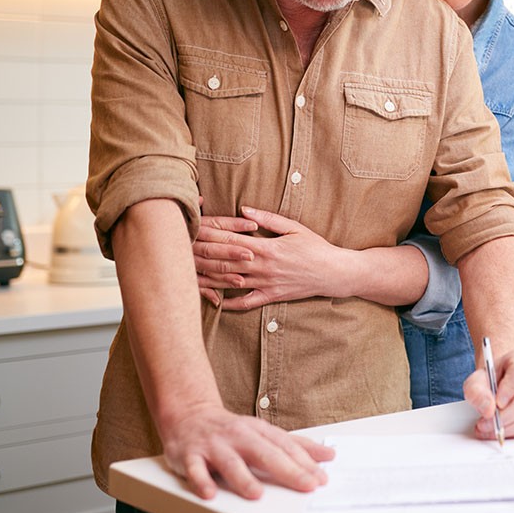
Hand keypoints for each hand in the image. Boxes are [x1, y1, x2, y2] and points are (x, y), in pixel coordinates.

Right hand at [159, 400, 333, 499]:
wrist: (190, 415)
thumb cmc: (233, 430)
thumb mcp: (264, 432)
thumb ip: (295, 445)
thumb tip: (328, 455)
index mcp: (259, 431)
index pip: (286, 446)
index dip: (304, 462)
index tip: (321, 478)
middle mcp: (239, 436)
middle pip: (265, 454)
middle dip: (287, 470)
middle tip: (306, 485)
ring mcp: (215, 446)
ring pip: (230, 463)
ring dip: (244, 479)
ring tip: (257, 494)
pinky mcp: (190, 455)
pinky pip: (195, 469)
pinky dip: (201, 481)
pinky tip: (210, 494)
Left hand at [193, 207, 340, 309]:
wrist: (333, 272)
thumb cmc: (315, 247)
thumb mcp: (294, 227)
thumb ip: (268, 218)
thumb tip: (244, 209)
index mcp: (266, 247)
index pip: (230, 239)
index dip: (209, 234)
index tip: (192, 228)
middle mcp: (262, 267)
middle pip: (224, 260)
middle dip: (202, 255)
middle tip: (180, 250)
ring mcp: (265, 283)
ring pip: (230, 282)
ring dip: (208, 279)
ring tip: (187, 276)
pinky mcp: (271, 296)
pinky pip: (246, 302)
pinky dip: (230, 304)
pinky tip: (215, 302)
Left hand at [464, 347, 513, 440]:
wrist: (502, 381)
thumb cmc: (493, 378)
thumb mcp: (477, 379)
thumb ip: (476, 391)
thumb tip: (487, 409)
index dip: (509, 390)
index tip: (494, 404)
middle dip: (505, 417)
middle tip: (486, 423)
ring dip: (508, 428)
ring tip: (490, 429)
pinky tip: (501, 430)